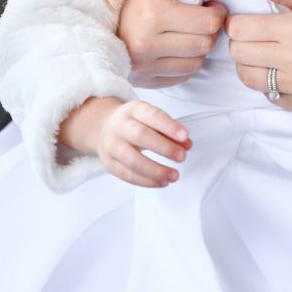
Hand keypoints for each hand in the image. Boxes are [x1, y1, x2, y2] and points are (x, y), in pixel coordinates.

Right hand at [64, 96, 192, 186]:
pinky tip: (161, 182)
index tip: (184, 136)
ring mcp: (112, 145)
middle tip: (182, 156)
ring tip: (174, 175)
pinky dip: (146, 181)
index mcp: (133, 110)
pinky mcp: (109, 163)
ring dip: (156, 170)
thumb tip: (187, 145)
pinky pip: (127, 175)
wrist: (104, 127)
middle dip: (164, 148)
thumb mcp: (151, 118)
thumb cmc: (134, 122)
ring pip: (132, 160)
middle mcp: (120, 126)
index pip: (152, 115)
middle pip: (140, 136)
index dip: (169, 126)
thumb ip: (170, 130)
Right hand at [117, 0, 225, 86]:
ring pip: (196, 63)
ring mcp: (145, 66)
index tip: (212, 6)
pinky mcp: (146, 81)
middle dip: (210, 30)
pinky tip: (175, 48)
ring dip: (198, 48)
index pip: (208, 22)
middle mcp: (148, 44)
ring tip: (187, 33)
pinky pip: (182, 76)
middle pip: (205, 44)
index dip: (217, 13)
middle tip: (202, 19)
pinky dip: (185, 63)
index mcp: (153, 14)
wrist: (95, 23)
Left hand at [226, 0, 291, 113]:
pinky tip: (285, 75)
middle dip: (241, 45)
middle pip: (238, 53)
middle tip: (255, 41)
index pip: (239, 29)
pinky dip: (271, 86)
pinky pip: (269, 96)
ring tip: (265, 59)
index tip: (244, 25)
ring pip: (248, 78)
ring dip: (251, 66)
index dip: (236, 25)